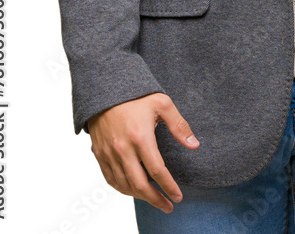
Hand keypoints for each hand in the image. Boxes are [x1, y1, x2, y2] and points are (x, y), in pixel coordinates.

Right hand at [88, 92, 199, 213]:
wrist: (105, 88)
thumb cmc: (136, 96)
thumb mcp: (162, 104)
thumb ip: (179, 125)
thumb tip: (194, 145)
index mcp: (140, 136)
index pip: (157, 170)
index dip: (168, 186)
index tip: (178, 196)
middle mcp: (123, 148)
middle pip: (140, 185)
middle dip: (156, 199)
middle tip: (169, 206)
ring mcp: (109, 153)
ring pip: (124, 185)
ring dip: (141, 197)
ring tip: (155, 199)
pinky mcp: (99, 154)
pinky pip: (111, 180)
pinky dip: (123, 189)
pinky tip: (134, 191)